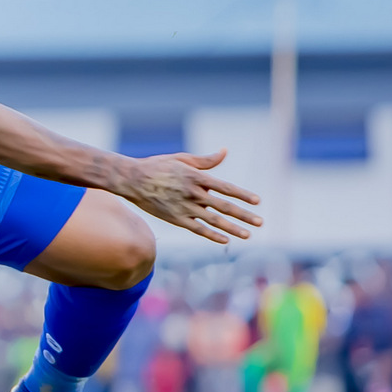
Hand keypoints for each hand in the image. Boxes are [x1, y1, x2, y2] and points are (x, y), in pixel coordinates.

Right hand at [117, 149, 262, 243]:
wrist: (131, 180)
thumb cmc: (157, 166)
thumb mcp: (182, 159)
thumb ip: (205, 160)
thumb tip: (224, 151)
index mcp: (196, 177)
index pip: (226, 188)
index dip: (243, 195)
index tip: (257, 201)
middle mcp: (193, 194)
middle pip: (224, 206)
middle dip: (244, 215)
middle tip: (260, 222)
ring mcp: (184, 208)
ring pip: (214, 220)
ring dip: (233, 228)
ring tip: (248, 235)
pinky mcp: (175, 219)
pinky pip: (198, 229)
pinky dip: (212, 235)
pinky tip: (225, 240)